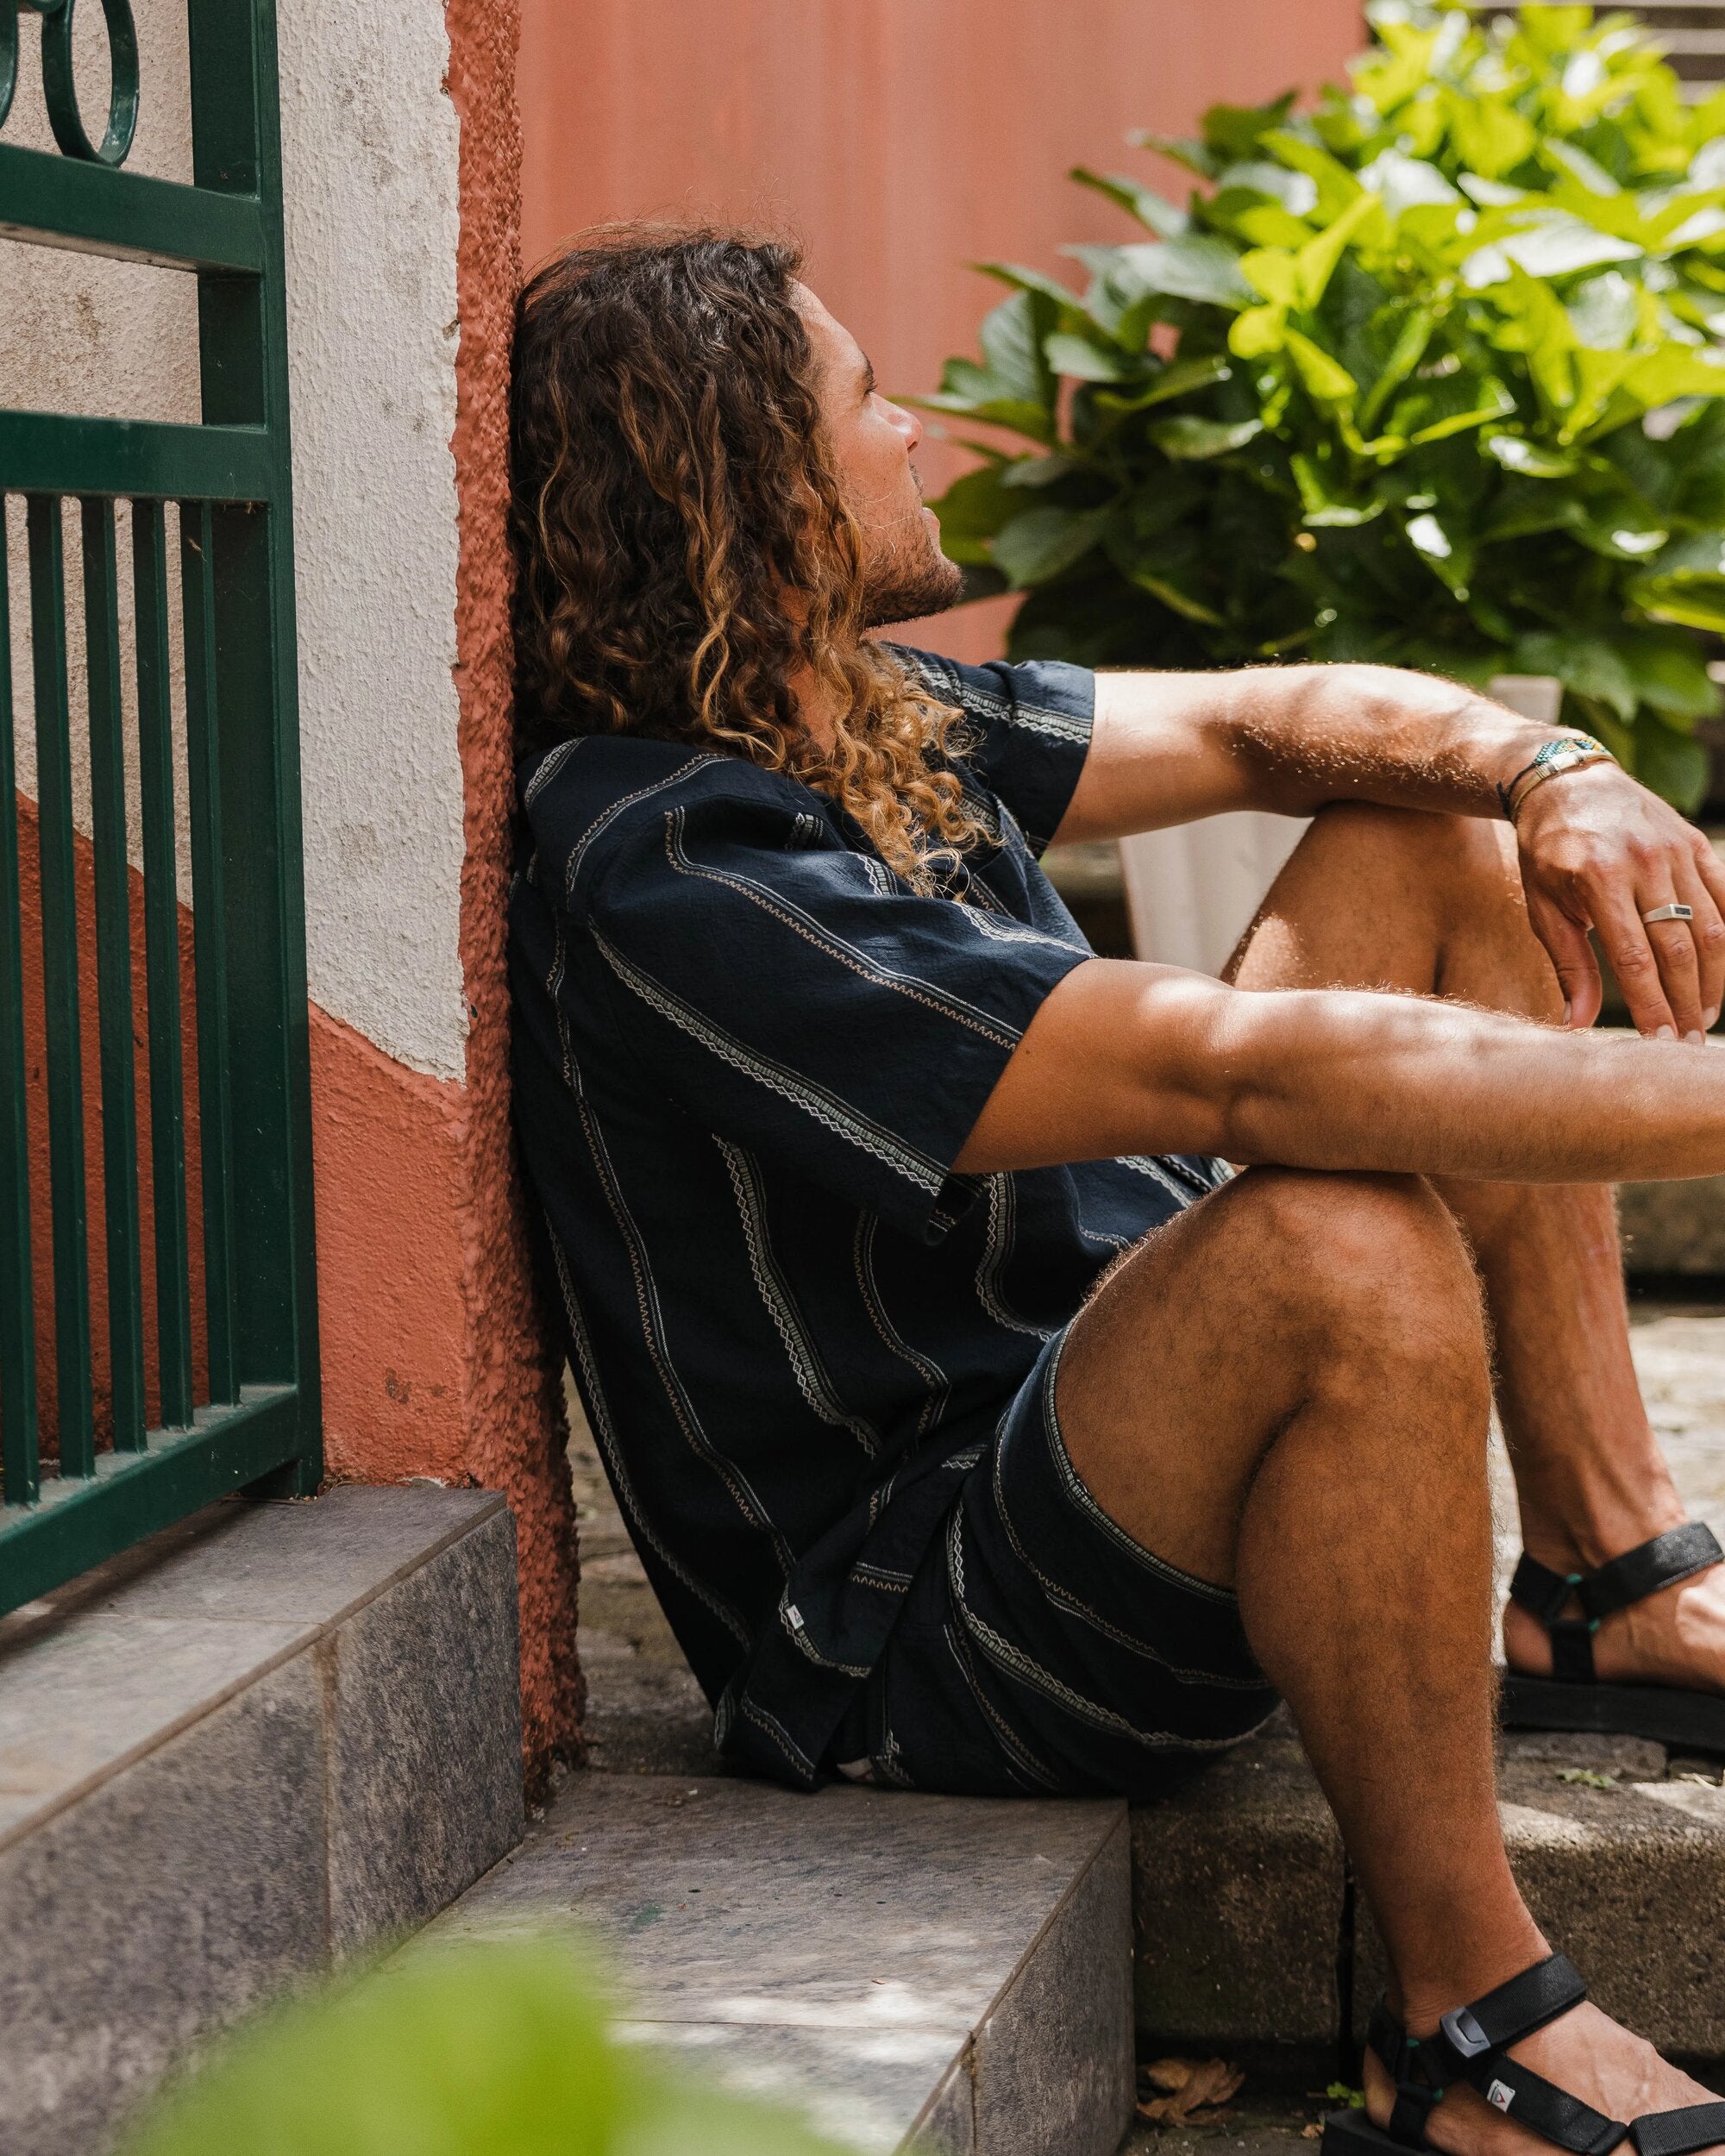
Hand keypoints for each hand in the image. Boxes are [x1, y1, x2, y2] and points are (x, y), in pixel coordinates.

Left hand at [1514, 761, 1724, 1038]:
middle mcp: (1643, 863)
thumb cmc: (1547, 853)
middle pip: (1678, 948)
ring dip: (1713, 979)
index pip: (1634, 959)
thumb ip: (1569, 965)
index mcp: (1598, 880)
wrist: (1566, 783)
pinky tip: (1722, 970)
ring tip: (1704, 1016)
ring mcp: (1674, 850)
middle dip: (1686, 1002)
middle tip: (1687, 1042)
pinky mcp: (1694, 843)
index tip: (1659, 1042)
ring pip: (1711, 927)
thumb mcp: (1543, 907)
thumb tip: (1577, 1024)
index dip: (1651, 1005)